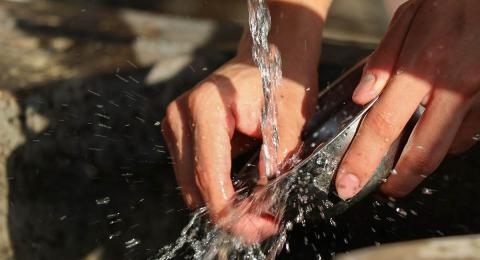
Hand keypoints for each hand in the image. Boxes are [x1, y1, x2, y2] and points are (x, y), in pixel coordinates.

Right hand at [161, 51, 317, 242]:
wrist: (268, 54)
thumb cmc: (281, 77)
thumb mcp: (290, 115)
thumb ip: (279, 154)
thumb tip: (266, 191)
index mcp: (206, 107)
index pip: (210, 176)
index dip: (233, 212)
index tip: (260, 227)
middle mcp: (181, 115)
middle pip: (195, 187)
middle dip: (229, 214)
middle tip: (264, 223)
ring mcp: (176, 124)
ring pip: (191, 186)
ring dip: (222, 204)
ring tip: (257, 211)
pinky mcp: (180, 132)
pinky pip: (193, 174)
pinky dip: (216, 189)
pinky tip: (243, 194)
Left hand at [336, 0, 479, 199]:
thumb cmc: (450, 3)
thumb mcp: (408, 19)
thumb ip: (382, 61)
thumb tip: (361, 98)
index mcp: (424, 67)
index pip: (384, 126)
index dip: (362, 160)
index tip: (347, 184)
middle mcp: (455, 88)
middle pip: (421, 154)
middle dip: (397, 181)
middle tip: (381, 189)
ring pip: (447, 149)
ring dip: (421, 160)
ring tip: (402, 158)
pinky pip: (468, 134)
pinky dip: (447, 141)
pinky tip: (432, 132)